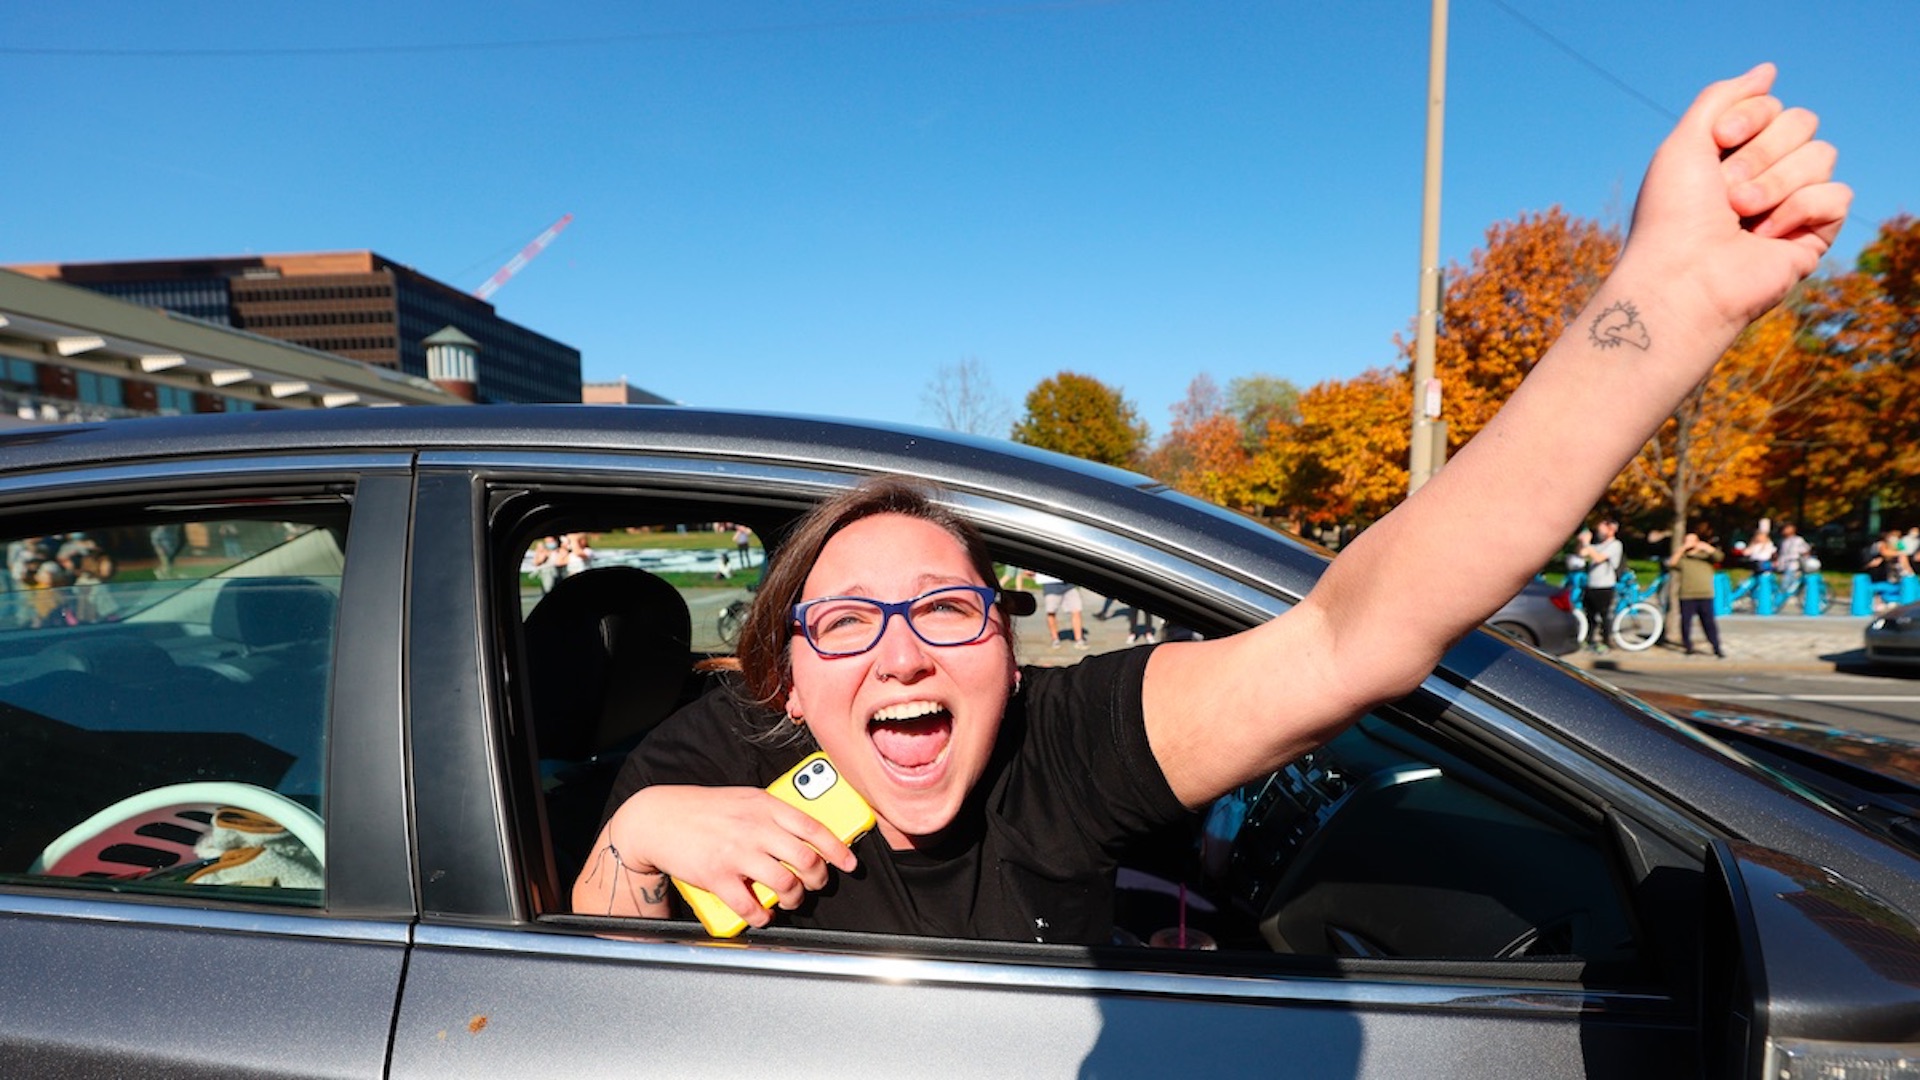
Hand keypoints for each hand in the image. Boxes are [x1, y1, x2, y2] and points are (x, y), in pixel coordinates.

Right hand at [606, 784, 859, 926]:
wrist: (657, 817)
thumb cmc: (703, 809)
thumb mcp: (744, 799)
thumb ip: (772, 815)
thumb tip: (803, 836)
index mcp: (765, 805)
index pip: (814, 827)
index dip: (838, 849)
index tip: (849, 863)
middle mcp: (754, 827)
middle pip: (806, 859)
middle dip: (817, 879)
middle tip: (814, 885)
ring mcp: (736, 853)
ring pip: (784, 884)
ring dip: (793, 899)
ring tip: (788, 900)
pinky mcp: (716, 875)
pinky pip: (750, 906)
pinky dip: (762, 916)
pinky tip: (761, 914)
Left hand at [1626, 64, 1850, 329]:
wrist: (1682, 277)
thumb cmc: (1673, 215)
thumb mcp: (1684, 142)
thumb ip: (1722, 98)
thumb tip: (1768, 70)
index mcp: (1736, 153)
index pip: (1775, 105)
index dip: (1751, 116)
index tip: (1718, 141)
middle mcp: (1767, 174)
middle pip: (1804, 122)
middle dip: (1762, 152)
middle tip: (1727, 190)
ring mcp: (1793, 204)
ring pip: (1822, 155)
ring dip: (1775, 182)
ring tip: (1742, 215)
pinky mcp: (1815, 234)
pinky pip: (1837, 195)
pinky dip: (1799, 211)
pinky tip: (1767, 236)